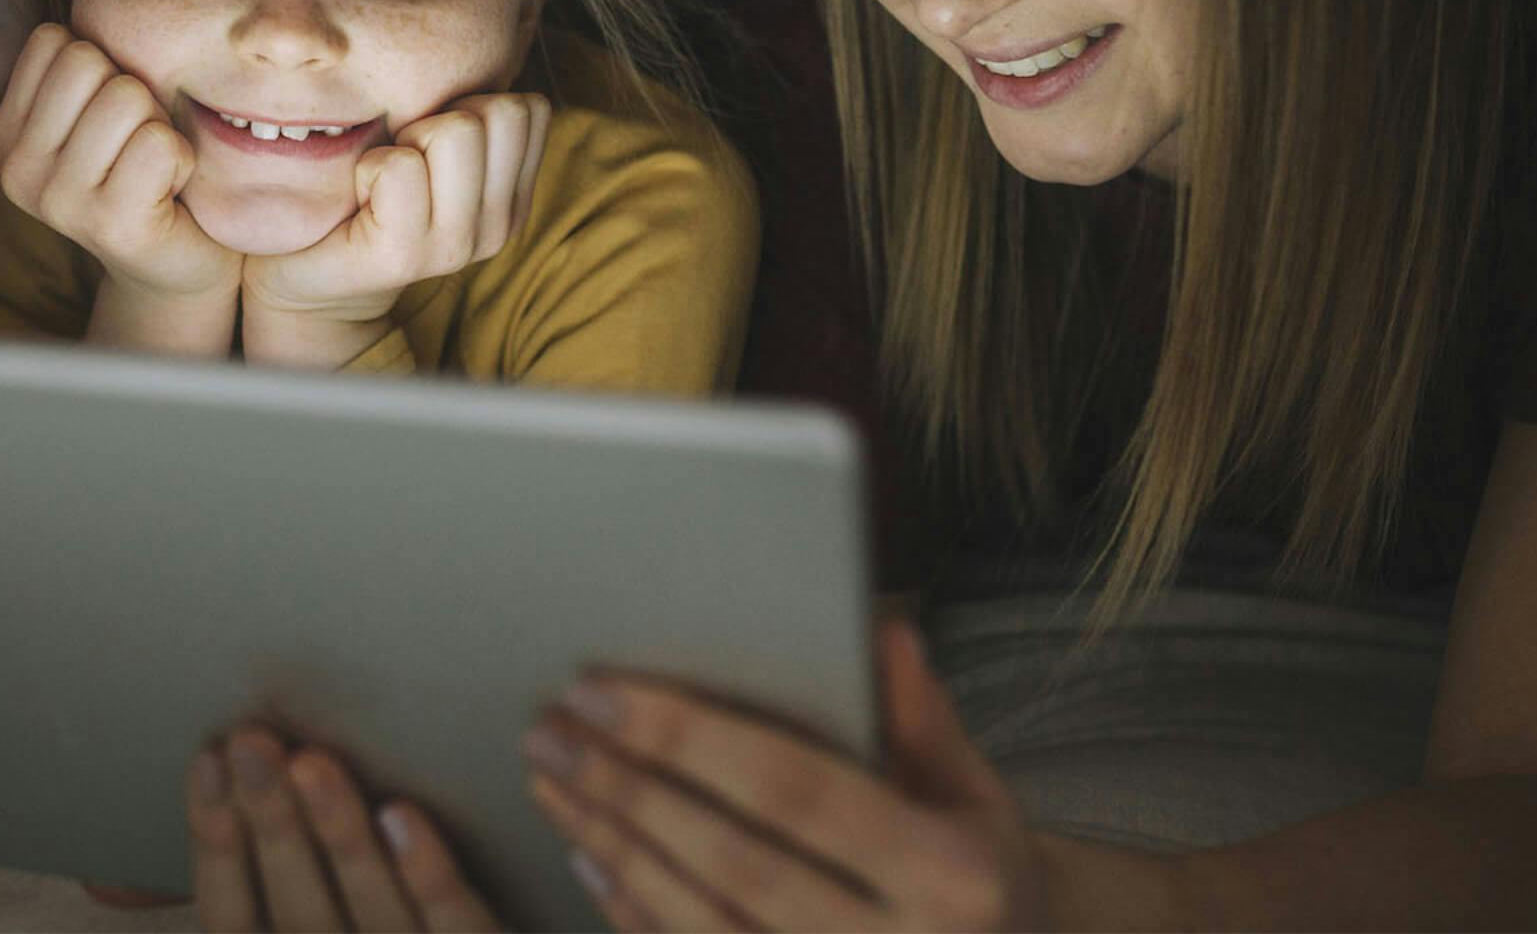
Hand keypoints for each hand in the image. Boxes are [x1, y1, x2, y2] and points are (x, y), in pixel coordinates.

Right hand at [0, 24, 240, 303]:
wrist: (181, 264)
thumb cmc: (148, 174)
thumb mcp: (100, 115)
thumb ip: (80, 68)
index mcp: (7, 134)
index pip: (55, 41)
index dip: (105, 67)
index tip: (112, 121)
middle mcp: (17, 169)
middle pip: (89, 62)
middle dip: (134, 94)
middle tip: (138, 146)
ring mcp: (58, 201)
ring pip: (127, 97)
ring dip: (159, 128)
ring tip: (153, 169)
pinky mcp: (109, 225)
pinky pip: (159, 142)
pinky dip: (181, 158)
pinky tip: (170, 191)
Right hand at [187, 722, 501, 931]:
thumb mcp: (313, 929)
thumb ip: (250, 908)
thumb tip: (123, 874)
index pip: (233, 919)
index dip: (214, 843)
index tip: (205, 759)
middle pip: (294, 909)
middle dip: (269, 822)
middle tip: (250, 741)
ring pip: (368, 909)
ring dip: (336, 834)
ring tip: (311, 760)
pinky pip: (455, 926)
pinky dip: (426, 874)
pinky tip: (403, 815)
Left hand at [241, 93, 550, 323]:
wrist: (310, 276)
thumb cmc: (368, 193)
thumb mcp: (433, 150)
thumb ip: (469, 113)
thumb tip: (485, 28)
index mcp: (514, 197)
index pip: (531, 109)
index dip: (474, 104)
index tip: (433, 143)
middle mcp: (500, 226)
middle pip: (499, 112)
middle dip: (442, 117)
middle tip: (404, 159)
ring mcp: (457, 246)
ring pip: (455, 132)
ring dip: (405, 141)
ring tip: (383, 178)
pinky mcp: (406, 256)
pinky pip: (399, 167)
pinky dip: (368, 168)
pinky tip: (359, 197)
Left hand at [523, 622, 1050, 931]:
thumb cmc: (984, 888)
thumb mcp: (981, 802)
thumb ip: (923, 722)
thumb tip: (882, 631)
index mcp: (948, 875)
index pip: (795, 789)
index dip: (691, 737)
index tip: (607, 692)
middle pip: (730, 859)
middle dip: (627, 788)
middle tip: (551, 729)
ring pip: (700, 921)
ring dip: (612, 845)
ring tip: (553, 779)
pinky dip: (633, 914)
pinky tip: (587, 857)